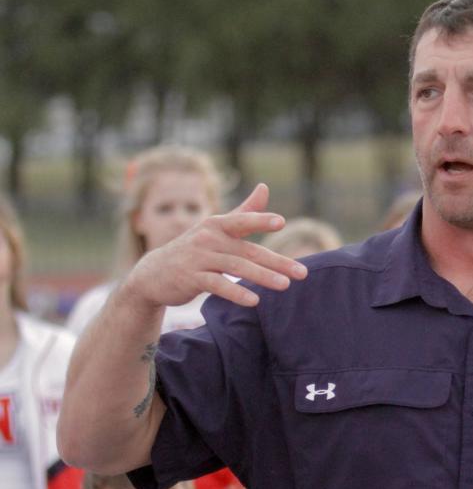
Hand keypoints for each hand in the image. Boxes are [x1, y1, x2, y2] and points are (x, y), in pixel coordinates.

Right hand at [127, 183, 307, 308]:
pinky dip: (236, 292)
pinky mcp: (191, 278)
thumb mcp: (217, 229)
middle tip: (301, 273)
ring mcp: (199, 258)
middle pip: (248, 251)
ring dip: (262, 277)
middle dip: (277, 262)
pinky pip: (217, 285)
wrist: (154, 274)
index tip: (281, 222)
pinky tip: (254, 300)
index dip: (260, 220)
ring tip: (284, 286)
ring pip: (236, 267)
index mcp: (217, 224)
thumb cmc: (194, 250)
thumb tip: (265, 187)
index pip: (242, 221)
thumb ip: (244, 212)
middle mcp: (209, 238)